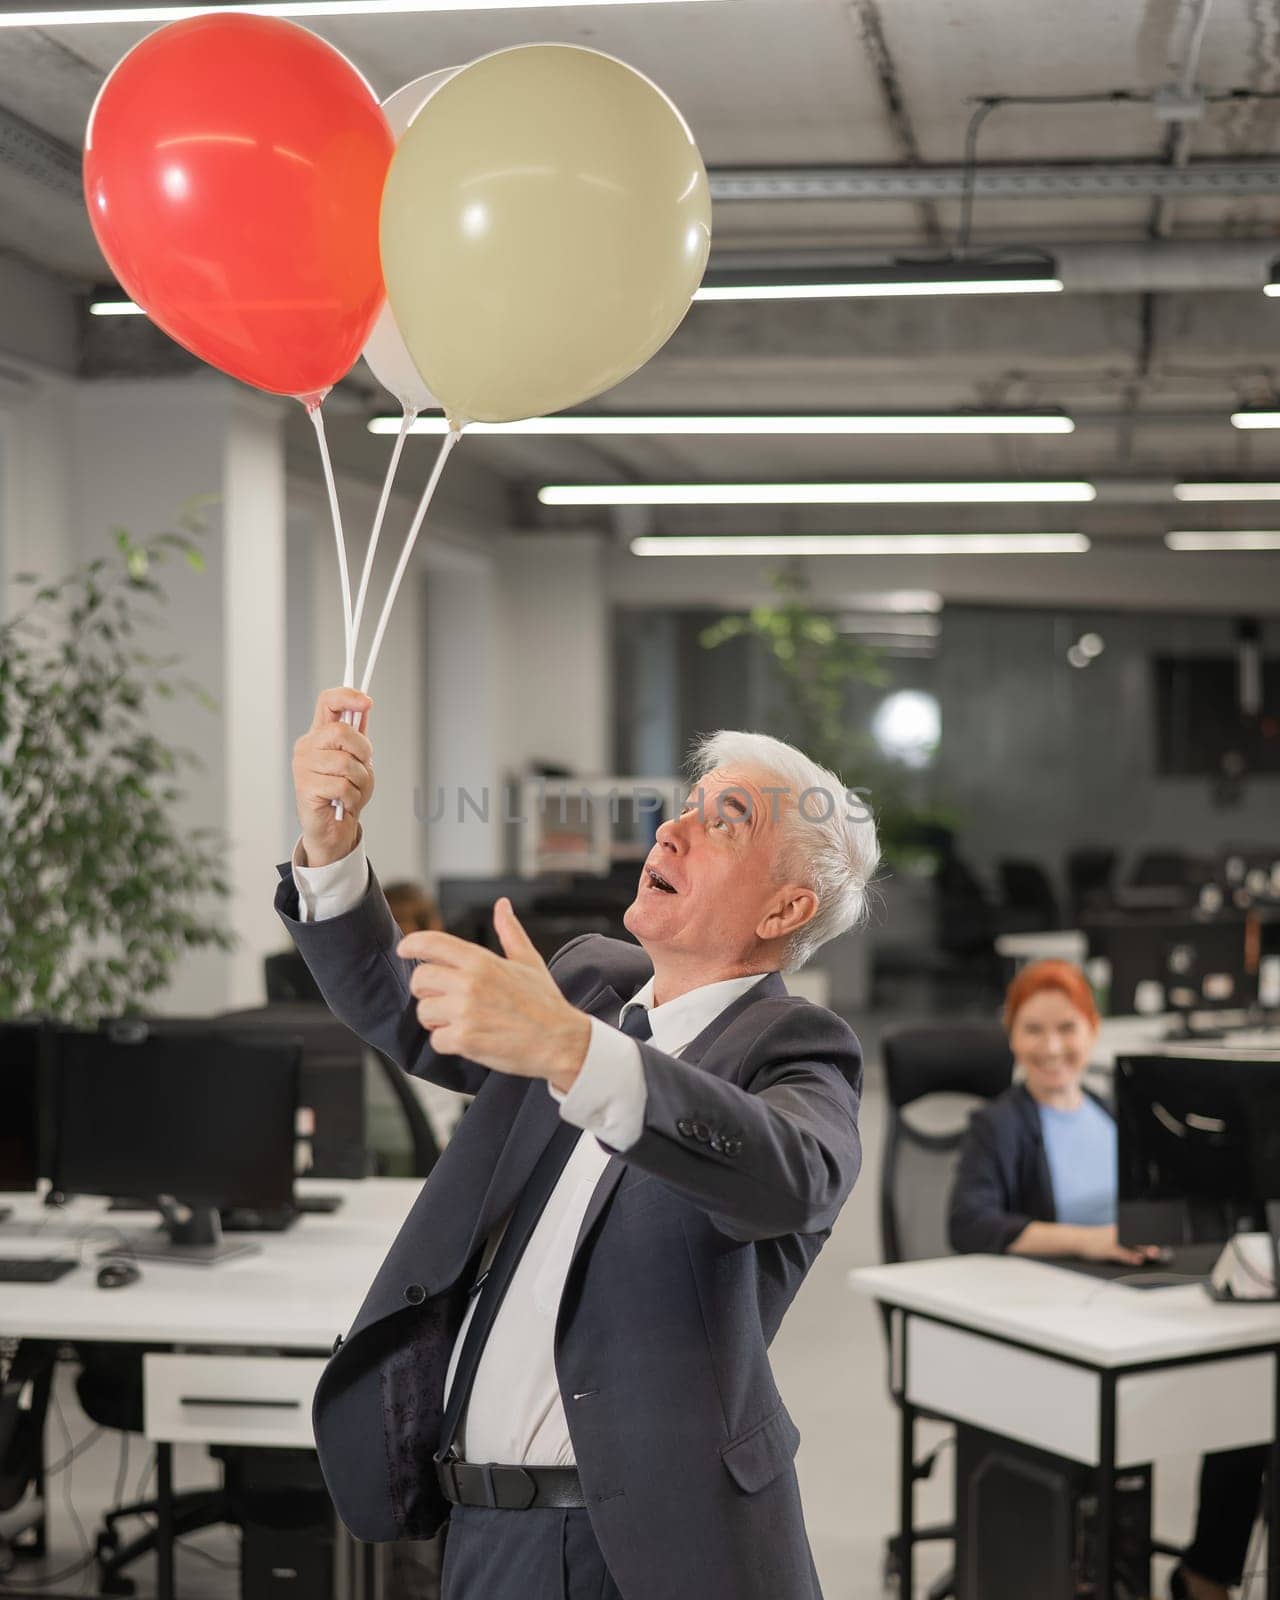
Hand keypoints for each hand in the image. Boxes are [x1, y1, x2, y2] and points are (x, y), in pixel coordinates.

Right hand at [293, 688, 374, 867]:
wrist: (334, 828)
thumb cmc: (345, 793)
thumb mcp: (358, 760)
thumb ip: (358, 736)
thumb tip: (364, 707)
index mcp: (319, 735)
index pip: (327, 702)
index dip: (347, 696)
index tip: (367, 702)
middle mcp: (307, 747)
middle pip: (341, 732)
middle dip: (363, 751)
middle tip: (362, 766)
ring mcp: (303, 767)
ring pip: (345, 763)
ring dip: (360, 781)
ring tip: (352, 791)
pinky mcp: (305, 788)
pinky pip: (342, 786)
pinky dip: (353, 798)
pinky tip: (345, 803)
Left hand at [398, 899, 590, 1088]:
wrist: (560, 1042)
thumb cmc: (545, 1003)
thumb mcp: (529, 961)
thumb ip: (510, 932)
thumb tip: (502, 905)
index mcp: (482, 961)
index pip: (433, 943)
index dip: (412, 944)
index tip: (404, 949)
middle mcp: (470, 983)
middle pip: (421, 979)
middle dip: (427, 991)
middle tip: (444, 999)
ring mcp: (466, 1012)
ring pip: (424, 1012)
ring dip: (437, 1020)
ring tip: (462, 1021)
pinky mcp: (465, 1040)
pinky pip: (436, 1040)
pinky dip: (448, 1043)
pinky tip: (469, 1039)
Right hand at [1079, 1225, 1161, 1265]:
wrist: (1078, 1239)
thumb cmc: (1096, 1240)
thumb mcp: (1112, 1239)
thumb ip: (1127, 1246)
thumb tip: (1142, 1252)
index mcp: (1121, 1230)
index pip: (1138, 1232)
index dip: (1151, 1235)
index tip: (1165, 1237)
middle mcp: (1119, 1234)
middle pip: (1138, 1238)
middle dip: (1151, 1242)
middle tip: (1162, 1246)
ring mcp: (1114, 1241)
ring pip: (1132, 1245)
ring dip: (1144, 1249)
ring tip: (1155, 1253)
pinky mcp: (1108, 1249)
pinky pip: (1121, 1253)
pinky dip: (1130, 1257)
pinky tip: (1138, 1260)